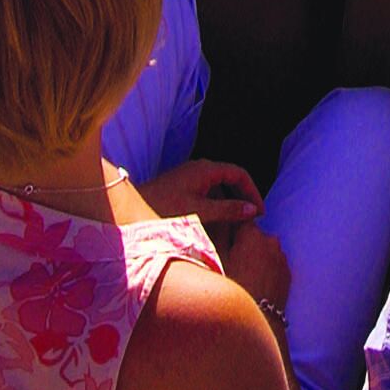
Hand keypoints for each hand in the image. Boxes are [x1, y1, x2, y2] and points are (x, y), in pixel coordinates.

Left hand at [142, 158, 260, 222]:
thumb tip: (253, 210)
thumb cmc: (164, 209)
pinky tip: (217, 220)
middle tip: (252, 217)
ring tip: (237, 221)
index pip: (239, 173)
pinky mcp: (181, 186)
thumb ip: (228, 210)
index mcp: (205, 169)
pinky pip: (208, 191)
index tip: (260, 212)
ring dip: (230, 200)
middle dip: (243, 196)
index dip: (252, 191)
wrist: (129, 212)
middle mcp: (198, 168)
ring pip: (219, 185)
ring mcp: (189, 177)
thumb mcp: (200, 212)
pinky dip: (218, 202)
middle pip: (230, 177)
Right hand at [218, 219, 289, 311]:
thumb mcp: (216, 260)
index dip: (227, 233)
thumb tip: (219, 218)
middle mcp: (270, 241)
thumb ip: (217, 234)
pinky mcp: (288, 274)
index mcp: (251, 234)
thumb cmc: (232, 290)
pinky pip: (273, 265)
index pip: (238, 221)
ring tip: (243, 278)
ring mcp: (281, 258)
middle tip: (229, 266)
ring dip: (254, 258)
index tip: (221, 247)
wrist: (259, 322)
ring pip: (263, 251)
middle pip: (251, 236)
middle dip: (241, 246)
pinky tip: (255, 285)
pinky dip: (265, 270)